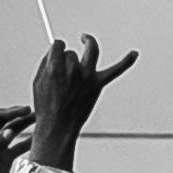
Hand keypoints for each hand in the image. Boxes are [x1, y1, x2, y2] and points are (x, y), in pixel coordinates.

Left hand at [0, 105, 33, 172]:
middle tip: (30, 110)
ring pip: (10, 132)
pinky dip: (26, 142)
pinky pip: (16, 147)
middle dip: (16, 116)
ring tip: (37, 118)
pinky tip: (37, 137)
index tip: (21, 110)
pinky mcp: (4, 158)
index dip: (6, 113)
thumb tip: (10, 130)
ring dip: (23, 125)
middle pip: (2, 122)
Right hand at [31, 35, 137, 171]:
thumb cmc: (46, 107)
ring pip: (89, 52)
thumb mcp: (37, 82)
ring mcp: (88, 76)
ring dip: (84, 53)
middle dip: (68, 59)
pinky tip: (135, 53)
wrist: (58, 127)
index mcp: (55, 68)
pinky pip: (116, 70)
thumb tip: (56, 49)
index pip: (59, 45)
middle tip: (65, 73)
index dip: (57, 49)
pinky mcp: (99, 84)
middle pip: (73, 52)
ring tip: (84, 45)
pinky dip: (126, 61)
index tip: (57, 55)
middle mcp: (73, 70)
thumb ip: (46, 62)